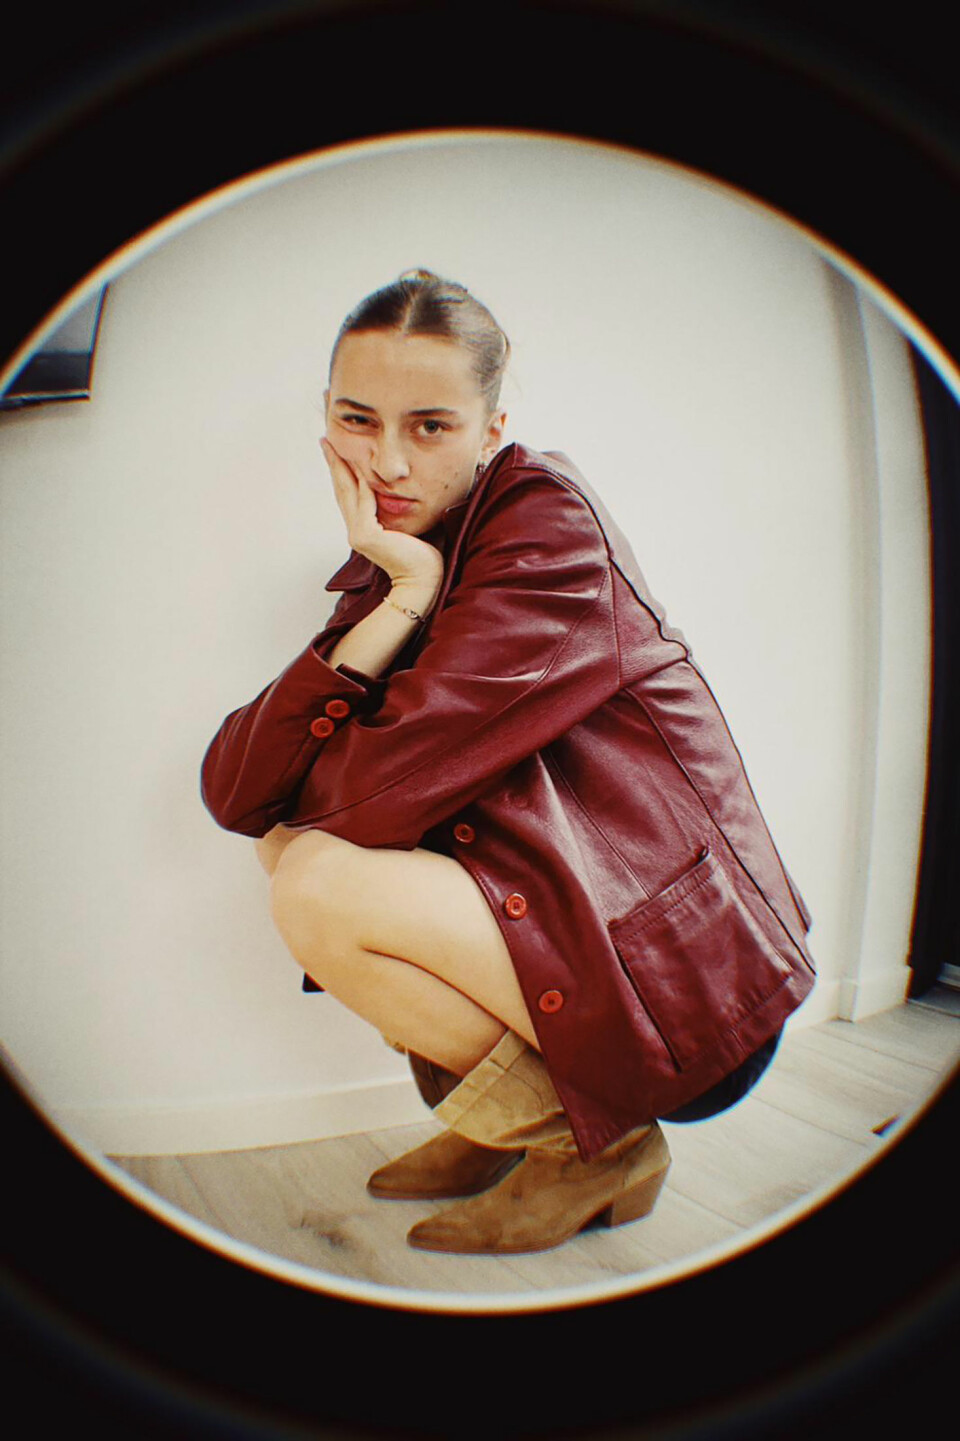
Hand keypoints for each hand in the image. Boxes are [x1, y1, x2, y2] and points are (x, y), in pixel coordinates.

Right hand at [321, 438, 443, 606]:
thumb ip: (400, 509)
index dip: (342, 472)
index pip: (350, 494)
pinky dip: (362, 483)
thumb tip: (407, 489)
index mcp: (365, 529)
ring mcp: (359, 534)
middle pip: (342, 489)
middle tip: (325, 441)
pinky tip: (359, 465)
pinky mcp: (367, 536)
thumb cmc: (424, 557)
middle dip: (334, 463)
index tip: (337, 451)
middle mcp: (357, 531)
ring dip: (341, 466)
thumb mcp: (409, 526)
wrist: (424, 581)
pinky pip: (365, 502)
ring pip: (348, 492)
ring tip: (333, 446)